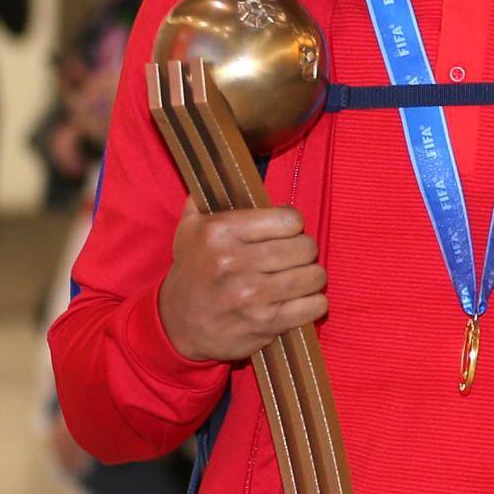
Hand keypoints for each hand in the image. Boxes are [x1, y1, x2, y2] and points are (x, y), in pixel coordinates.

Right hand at [159, 200, 327, 362]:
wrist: (178, 324)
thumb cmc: (193, 271)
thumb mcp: (189, 230)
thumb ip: (206, 198)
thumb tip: (222, 168)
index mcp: (220, 232)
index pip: (288, 219)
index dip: (293, 224)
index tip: (286, 231)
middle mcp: (235, 263)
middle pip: (305, 247)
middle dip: (304, 251)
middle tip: (295, 256)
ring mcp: (252, 296)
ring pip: (313, 276)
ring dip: (311, 277)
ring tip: (299, 277)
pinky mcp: (265, 323)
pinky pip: (313, 307)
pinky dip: (314, 303)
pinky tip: (302, 300)